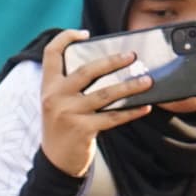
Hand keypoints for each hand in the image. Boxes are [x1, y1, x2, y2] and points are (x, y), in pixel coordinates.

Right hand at [36, 35, 159, 176]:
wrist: (56, 162)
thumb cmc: (62, 127)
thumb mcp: (57, 102)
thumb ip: (70, 85)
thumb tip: (107, 66)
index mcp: (48, 86)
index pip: (51, 54)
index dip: (65, 38)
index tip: (84, 33)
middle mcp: (55, 97)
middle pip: (86, 70)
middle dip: (112, 61)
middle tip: (132, 56)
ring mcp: (69, 114)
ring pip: (105, 94)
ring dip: (129, 86)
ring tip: (147, 80)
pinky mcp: (83, 130)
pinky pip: (113, 117)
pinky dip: (131, 112)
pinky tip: (145, 107)